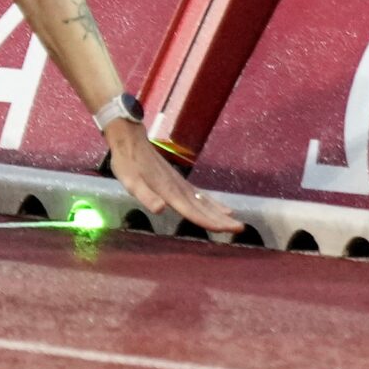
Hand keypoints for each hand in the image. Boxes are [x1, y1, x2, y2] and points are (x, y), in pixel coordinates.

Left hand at [107, 124, 242, 235]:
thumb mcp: (130, 181)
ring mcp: (181, 184)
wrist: (130, 139)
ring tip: (237, 222)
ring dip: (220, 213)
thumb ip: (145, 196)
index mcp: (169, 192)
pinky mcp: (179, 181)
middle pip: (203, 208)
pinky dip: (213, 203)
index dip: (209, 222)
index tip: (228, 229)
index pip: (192, 211)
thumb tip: (160, 209)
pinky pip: (200, 195)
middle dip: (221, 220)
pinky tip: (222, 208)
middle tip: (241, 229)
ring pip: (204, 202)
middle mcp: (179, 189)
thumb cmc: (127, 162)